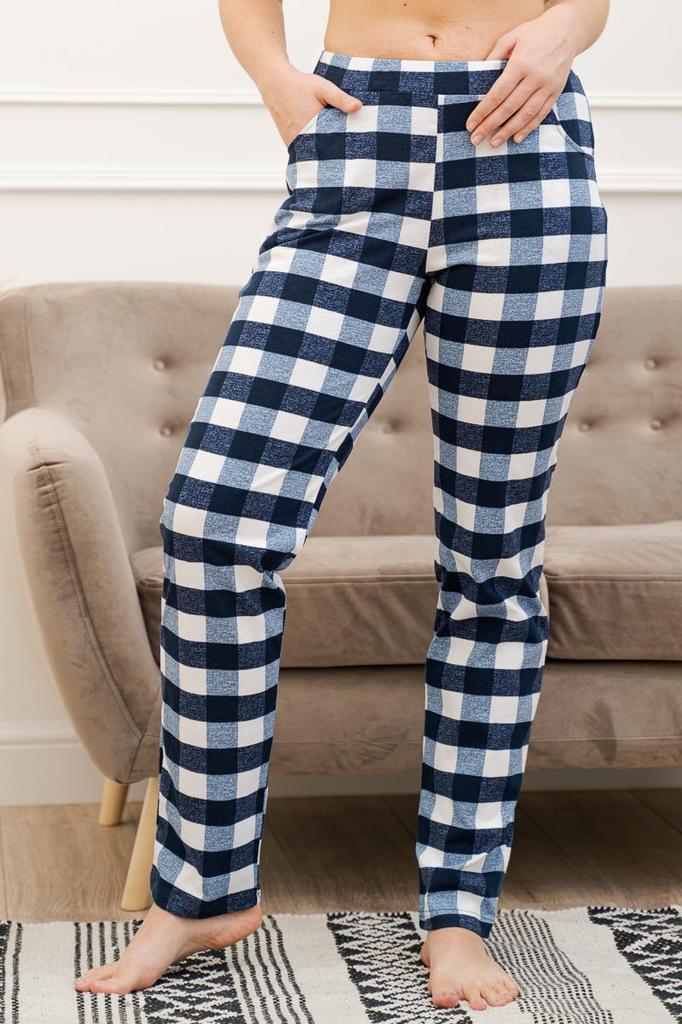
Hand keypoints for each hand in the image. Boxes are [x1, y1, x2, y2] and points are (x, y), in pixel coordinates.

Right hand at [261, 66, 361, 148]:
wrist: (275, 84)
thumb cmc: (300, 84)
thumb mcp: (323, 88)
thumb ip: (340, 98)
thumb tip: (358, 107)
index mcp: (312, 125)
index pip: (333, 143)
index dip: (344, 145)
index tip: (354, 147)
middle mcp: (301, 137)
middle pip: (323, 151)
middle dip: (334, 151)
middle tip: (347, 152)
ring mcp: (293, 142)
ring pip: (313, 153)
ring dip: (323, 152)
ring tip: (336, 151)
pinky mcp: (289, 142)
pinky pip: (304, 150)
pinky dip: (312, 149)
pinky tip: (321, 145)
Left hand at [467, 5, 581, 146]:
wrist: (567, 30)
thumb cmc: (536, 33)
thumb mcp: (511, 36)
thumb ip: (495, 55)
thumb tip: (479, 73)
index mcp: (521, 64)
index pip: (497, 94)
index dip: (483, 111)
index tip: (471, 124)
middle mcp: (535, 77)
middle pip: (509, 108)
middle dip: (490, 125)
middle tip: (476, 138)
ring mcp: (547, 86)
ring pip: (525, 115)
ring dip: (508, 131)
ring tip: (495, 143)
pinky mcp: (556, 92)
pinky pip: (541, 114)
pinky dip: (528, 128)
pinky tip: (516, 137)